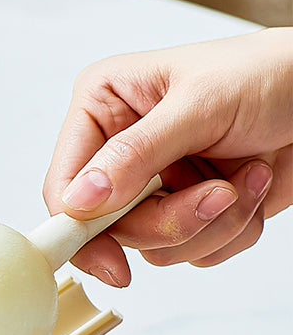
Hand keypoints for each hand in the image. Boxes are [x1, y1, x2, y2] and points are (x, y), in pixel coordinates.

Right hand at [43, 28, 292, 285]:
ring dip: (209, 224)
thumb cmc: (271, 74)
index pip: (63, 185)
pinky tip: (250, 185)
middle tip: (214, 194)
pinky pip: (191, 253)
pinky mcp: (185, 210)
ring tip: (241, 180)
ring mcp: (153, 185)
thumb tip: (81, 198)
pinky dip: (230, 229)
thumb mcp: (199, 105)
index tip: (109, 260)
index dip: (78, 229)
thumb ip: (135, 153)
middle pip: (108, 228)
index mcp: (103, 108)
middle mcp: (119, 152)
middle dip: (169, 221)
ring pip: (152, 246)